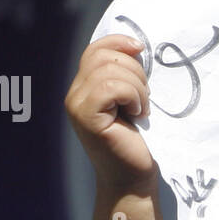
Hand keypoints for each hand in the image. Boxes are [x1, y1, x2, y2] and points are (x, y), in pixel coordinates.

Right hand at [65, 34, 156, 190]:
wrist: (133, 177)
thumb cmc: (136, 141)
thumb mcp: (130, 100)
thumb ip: (124, 75)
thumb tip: (135, 46)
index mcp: (84, 87)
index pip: (95, 49)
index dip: (118, 42)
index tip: (141, 48)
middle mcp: (74, 94)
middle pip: (104, 57)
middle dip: (135, 71)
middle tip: (144, 98)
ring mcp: (77, 105)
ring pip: (109, 71)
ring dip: (137, 87)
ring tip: (141, 108)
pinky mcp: (86, 117)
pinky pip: (111, 87)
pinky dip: (132, 96)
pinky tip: (136, 114)